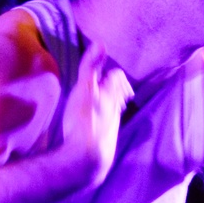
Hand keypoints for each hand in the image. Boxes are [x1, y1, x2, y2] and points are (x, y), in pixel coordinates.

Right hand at [59, 41, 132, 188]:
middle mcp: (114, 111)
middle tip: (107, 84)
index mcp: (111, 96)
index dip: (110, 72)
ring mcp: (110, 128)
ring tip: (100, 103)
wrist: (86, 159)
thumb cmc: (84, 121)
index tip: (103, 71)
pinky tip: (92, 127)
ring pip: (114, 111)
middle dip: (113, 88)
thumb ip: (91, 67)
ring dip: (108, 105)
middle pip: (119, 94)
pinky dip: (101, 122)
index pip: (117, 77)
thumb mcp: (84, 89)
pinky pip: (105, 128)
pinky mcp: (103, 143)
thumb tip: (101, 43)